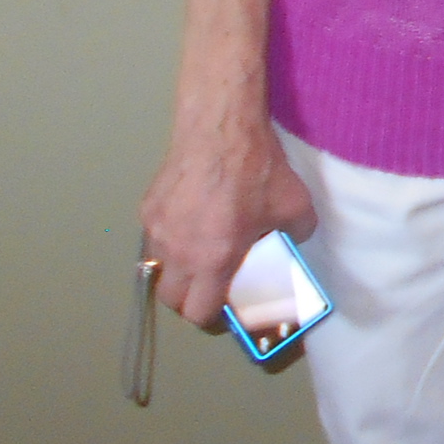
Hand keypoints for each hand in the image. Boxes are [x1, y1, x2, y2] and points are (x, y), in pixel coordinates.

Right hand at [140, 113, 314, 331]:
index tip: (227, 307)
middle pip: (171, 299)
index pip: (198, 312)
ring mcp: (157, 230)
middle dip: (190, 299)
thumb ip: (295, 234)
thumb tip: (292, 242)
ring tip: (201, 251)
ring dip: (178, 269)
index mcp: (212, 261)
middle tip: (212, 284)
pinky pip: (156, 236)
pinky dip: (171, 238)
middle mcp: (177, 252)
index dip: (213, 316)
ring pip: (159, 267)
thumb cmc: (257, 170)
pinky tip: (192, 218)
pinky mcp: (147, 207)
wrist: (220, 128)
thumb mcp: (295, 206)